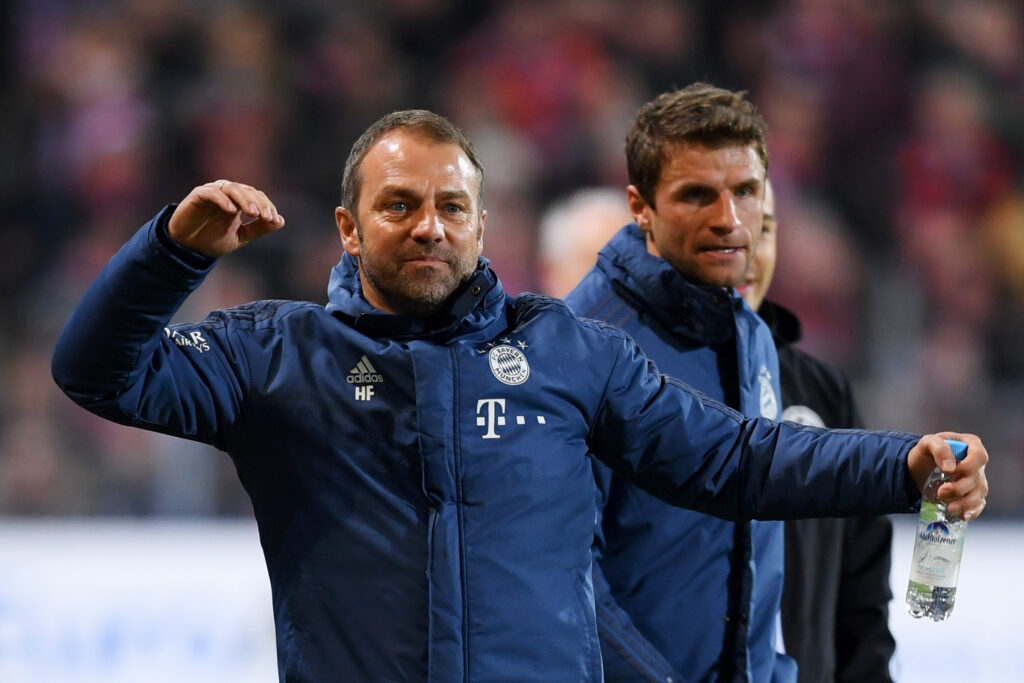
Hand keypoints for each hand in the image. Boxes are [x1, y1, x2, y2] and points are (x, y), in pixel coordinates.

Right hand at [168, 180, 285, 257]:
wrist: (187, 248)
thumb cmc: (212, 240)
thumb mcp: (240, 237)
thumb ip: (258, 229)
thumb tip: (281, 221)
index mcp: (239, 201)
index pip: (257, 197)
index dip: (268, 207)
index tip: (274, 220)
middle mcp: (227, 194)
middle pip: (248, 191)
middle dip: (260, 203)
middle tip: (267, 217)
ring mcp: (213, 192)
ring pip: (233, 188)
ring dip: (245, 199)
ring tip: (253, 213)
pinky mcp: (198, 195)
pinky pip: (212, 193)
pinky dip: (222, 199)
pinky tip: (231, 210)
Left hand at [907, 432, 987, 519]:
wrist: (918, 468)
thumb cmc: (925, 452)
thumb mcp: (927, 443)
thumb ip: (939, 449)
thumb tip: (950, 467)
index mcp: (970, 446)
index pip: (979, 456)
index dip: (968, 466)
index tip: (949, 472)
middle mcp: (976, 464)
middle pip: (977, 478)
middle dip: (960, 488)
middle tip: (942, 491)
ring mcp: (975, 480)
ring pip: (979, 493)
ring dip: (966, 503)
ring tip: (949, 508)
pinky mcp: (971, 494)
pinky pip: (978, 504)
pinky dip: (972, 511)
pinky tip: (963, 516)